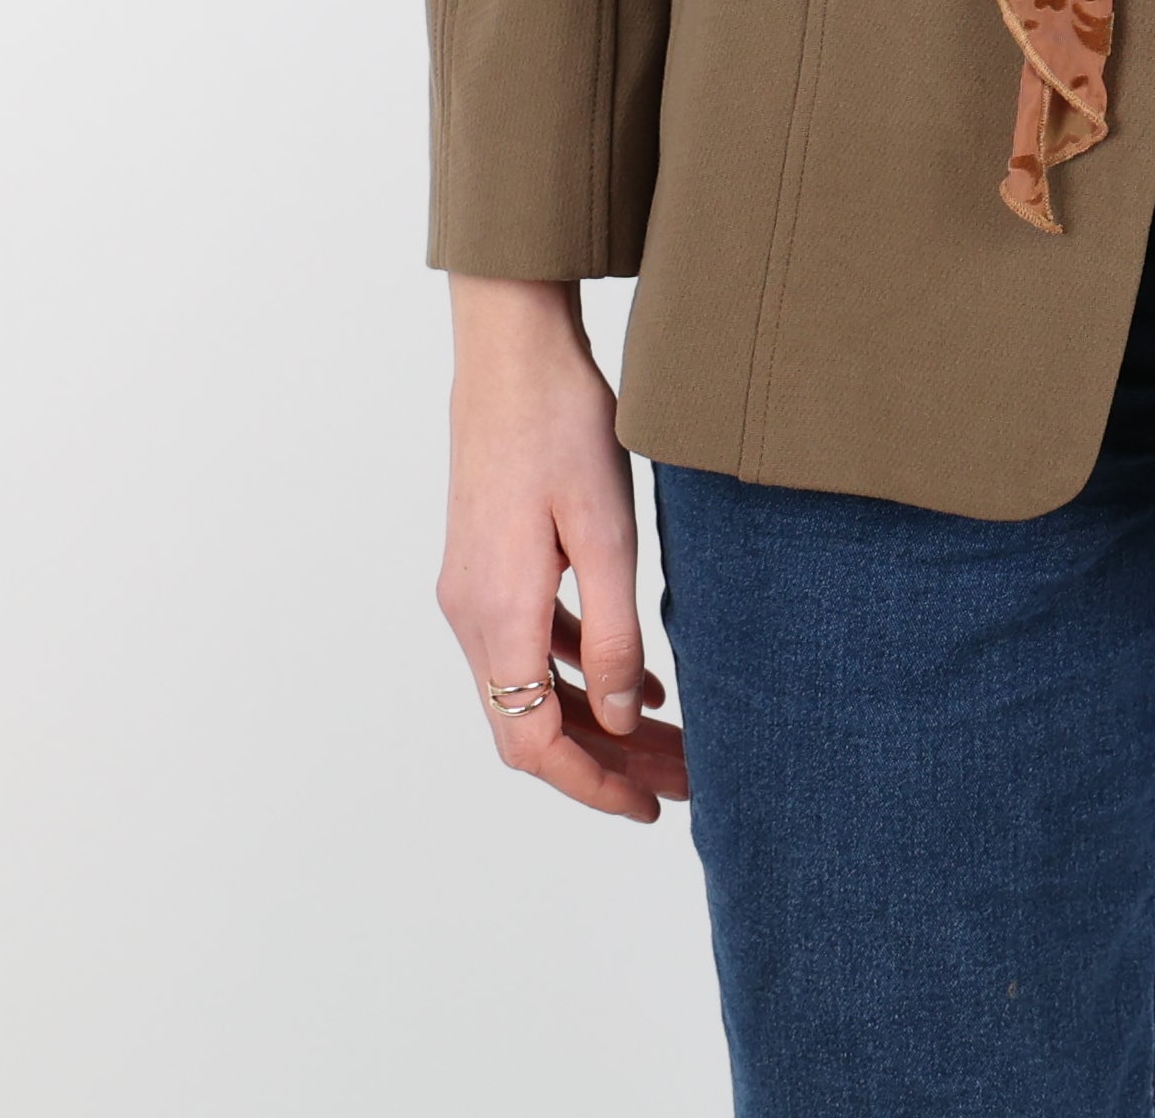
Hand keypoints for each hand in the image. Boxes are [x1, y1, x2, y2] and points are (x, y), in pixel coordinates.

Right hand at [434, 275, 689, 823]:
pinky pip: (530, 642)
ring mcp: (473, 586)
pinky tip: (637, 676)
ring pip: (531, 686)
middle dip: (607, 762)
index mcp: (496, 614)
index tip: (650, 806)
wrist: (512, 347)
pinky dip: (578, 668)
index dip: (591, 785)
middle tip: (683, 779)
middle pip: (532, 723)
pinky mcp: (487, 560)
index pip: (532, 743)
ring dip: (595, 719)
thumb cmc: (562, 423)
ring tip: (671, 736)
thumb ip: (612, 632)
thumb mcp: (605, 530)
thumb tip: (617, 720)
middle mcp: (471, 612)